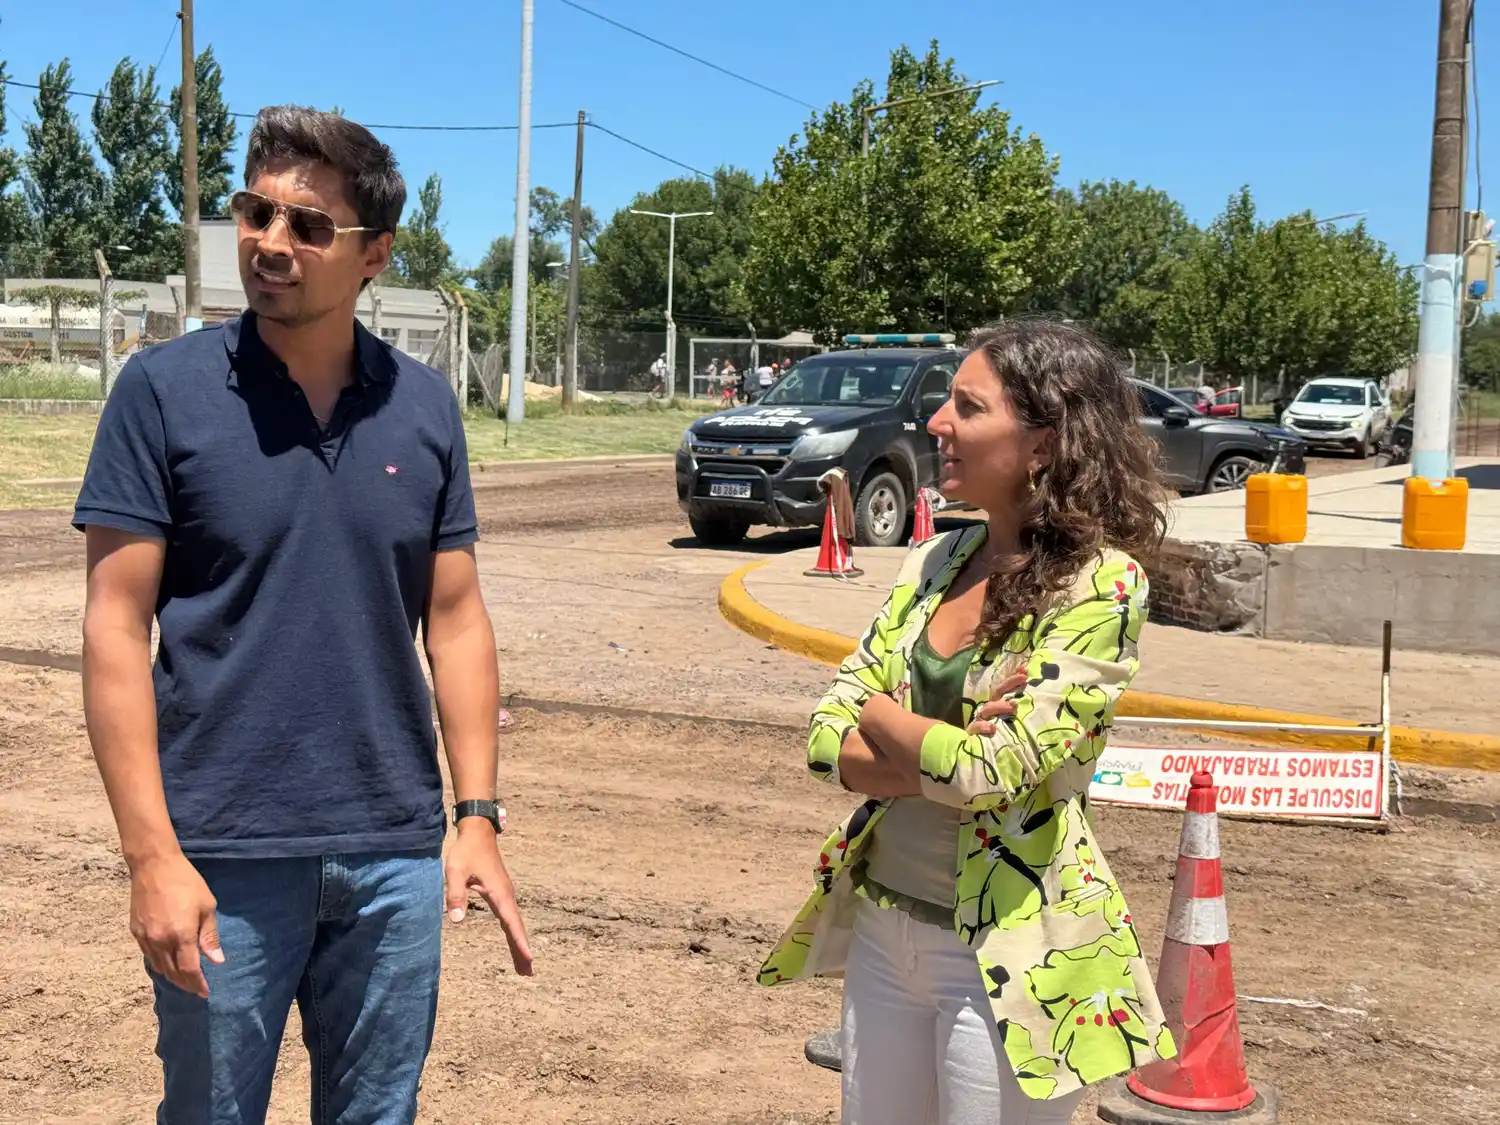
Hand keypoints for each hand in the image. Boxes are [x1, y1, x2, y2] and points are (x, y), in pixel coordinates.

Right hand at [130, 852, 222, 997]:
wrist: (154, 866)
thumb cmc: (186, 882)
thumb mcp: (206, 906)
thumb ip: (209, 936)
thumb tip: (216, 960)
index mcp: (181, 935)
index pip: (189, 970)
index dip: (197, 984)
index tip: (205, 992)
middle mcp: (160, 941)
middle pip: (172, 973)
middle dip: (185, 984)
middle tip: (196, 989)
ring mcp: (145, 938)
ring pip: (158, 967)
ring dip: (172, 976)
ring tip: (184, 979)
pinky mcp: (135, 932)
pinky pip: (148, 955)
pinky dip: (159, 963)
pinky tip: (168, 962)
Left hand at [445, 821, 533, 975]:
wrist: (479, 833)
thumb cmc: (467, 851)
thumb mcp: (456, 871)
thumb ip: (456, 895)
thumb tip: (457, 920)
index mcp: (499, 893)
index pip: (511, 923)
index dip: (519, 942)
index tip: (529, 959)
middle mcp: (506, 896)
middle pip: (517, 928)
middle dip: (522, 950)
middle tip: (528, 973)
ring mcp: (506, 895)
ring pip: (515, 924)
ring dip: (519, 944)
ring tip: (524, 966)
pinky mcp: (501, 893)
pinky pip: (510, 918)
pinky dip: (514, 933)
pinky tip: (514, 943)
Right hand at [966, 670, 1028, 735]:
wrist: (972, 747)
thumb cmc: (994, 734)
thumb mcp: (1006, 720)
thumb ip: (1014, 709)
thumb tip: (1031, 695)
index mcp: (995, 703)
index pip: (1004, 687)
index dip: (1013, 678)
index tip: (1025, 670)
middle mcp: (987, 708)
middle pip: (997, 692)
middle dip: (1009, 684)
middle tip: (1023, 678)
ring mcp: (979, 719)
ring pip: (988, 709)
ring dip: (1000, 706)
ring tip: (1013, 706)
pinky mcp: (972, 732)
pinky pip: (976, 727)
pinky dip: (983, 727)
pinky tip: (992, 728)